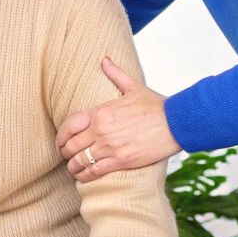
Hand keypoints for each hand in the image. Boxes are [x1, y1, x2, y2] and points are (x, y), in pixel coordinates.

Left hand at [58, 58, 179, 183]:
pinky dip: (85, 176)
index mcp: (101, 112)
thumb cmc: (156, 105)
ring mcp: (110, 147)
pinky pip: (94, 172)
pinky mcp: (121, 161)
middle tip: (67, 157)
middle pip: (71, 146)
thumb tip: (104, 60)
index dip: (61, 137)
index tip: (61, 142)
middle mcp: (101, 130)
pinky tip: (83, 177)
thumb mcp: (133, 87)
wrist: (176, 122)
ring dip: (73, 167)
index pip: (69, 126)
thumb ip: (115, 74)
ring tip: (74, 169)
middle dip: (66, 153)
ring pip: (80, 161)